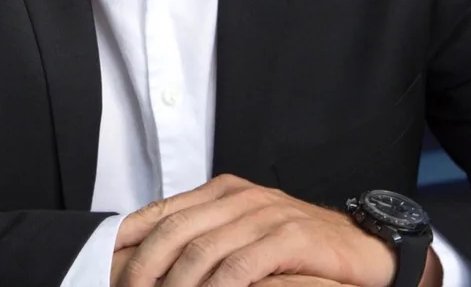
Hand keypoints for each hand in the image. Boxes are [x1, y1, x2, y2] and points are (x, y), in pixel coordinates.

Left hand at [110, 174, 396, 286]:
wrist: (364, 248)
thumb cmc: (300, 249)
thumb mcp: (247, 234)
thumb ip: (207, 239)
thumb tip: (155, 262)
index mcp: (224, 192)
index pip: (164, 210)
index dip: (130, 239)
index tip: (106, 266)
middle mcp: (240, 197)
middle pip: (175, 229)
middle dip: (143, 267)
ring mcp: (265, 215)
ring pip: (202, 250)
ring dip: (175, 284)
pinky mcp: (289, 238)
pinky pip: (241, 266)